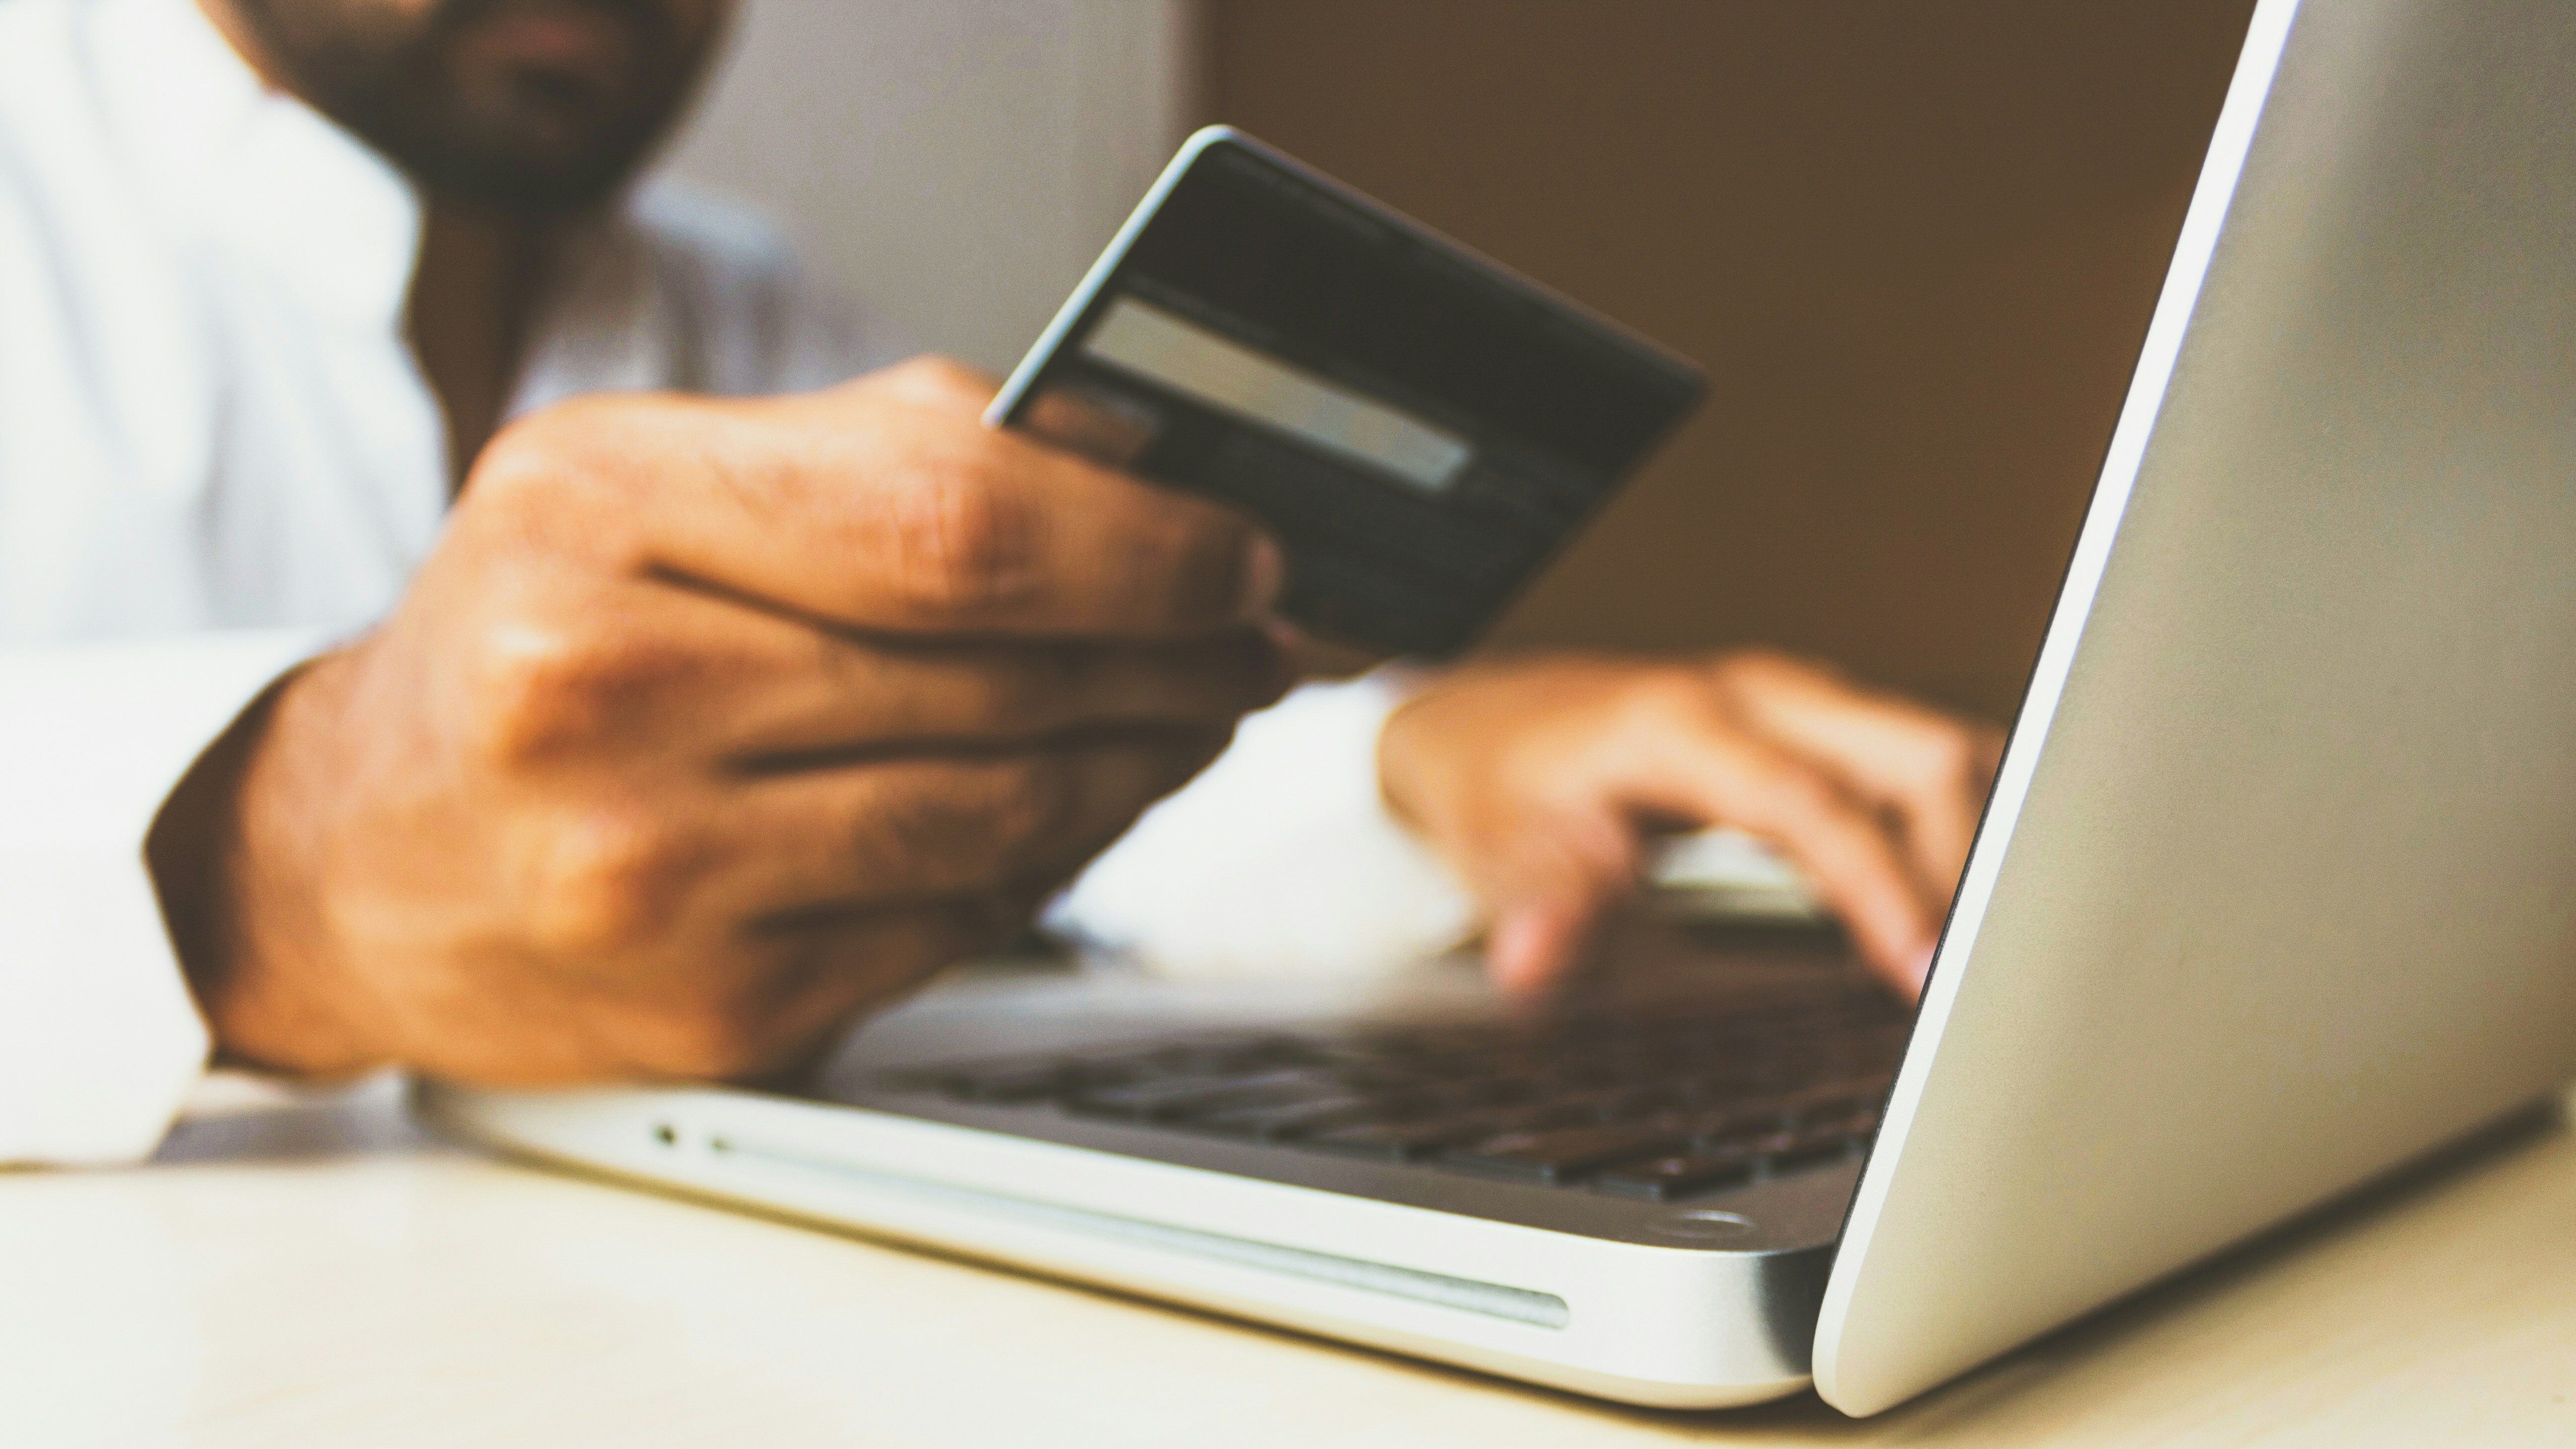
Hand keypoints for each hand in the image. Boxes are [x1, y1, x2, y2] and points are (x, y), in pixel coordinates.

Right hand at [151, 359, 1288, 1083]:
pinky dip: (1051, 862)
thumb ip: (884, 455)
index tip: (1245, 550)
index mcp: (596, 508)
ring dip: (1142, 762)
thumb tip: (1142, 472)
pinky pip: (957, 923)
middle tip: (1259, 638)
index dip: (1144, 542)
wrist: (351, 857)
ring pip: (1006, 814)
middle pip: (1002, 670)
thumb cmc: (532, 636)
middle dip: (1178, 653)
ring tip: (1194, 715)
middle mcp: (604, 692)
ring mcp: (653, 873)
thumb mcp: (649, 479)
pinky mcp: (711, 1008)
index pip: (954, 521)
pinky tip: (1081, 808)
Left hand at [1378, 651, 2001, 998]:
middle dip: (1970, 862)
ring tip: (1999, 949)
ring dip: (1980, 842)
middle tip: (1987, 976)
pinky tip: (1968, 903)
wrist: (1489, 723)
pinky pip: (1921, 766)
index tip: (1923, 970)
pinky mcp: (1820, 725)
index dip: (1880, 887)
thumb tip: (1534, 960)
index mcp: (1685, 723)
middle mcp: (1759, 695)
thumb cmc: (1502, 784)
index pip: (1815, 804)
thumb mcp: (1500, 848)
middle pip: (1918, 755)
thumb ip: (1539, 903)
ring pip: (1938, 751)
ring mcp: (1799, 702)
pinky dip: (1961, 828)